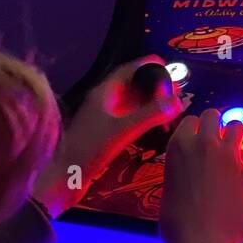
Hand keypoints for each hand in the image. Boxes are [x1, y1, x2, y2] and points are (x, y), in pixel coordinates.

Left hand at [33, 56, 184, 216]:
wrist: (65, 177)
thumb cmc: (90, 148)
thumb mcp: (123, 129)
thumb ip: (151, 114)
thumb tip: (177, 101)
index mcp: (104, 93)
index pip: (128, 70)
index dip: (147, 65)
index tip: (167, 66)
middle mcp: (103, 102)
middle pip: (131, 86)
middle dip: (152, 86)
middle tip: (174, 91)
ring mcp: (103, 118)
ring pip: (130, 103)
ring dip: (148, 104)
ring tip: (168, 108)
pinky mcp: (104, 134)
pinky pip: (128, 119)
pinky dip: (142, 119)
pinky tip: (154, 128)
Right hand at [160, 108, 242, 242]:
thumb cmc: (178, 224)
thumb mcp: (170, 187)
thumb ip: (182, 168)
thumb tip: (189, 168)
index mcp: (179, 146)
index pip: (190, 120)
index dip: (194, 131)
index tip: (196, 141)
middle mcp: (203, 144)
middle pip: (213, 115)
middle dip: (214, 126)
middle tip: (214, 144)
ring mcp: (227, 155)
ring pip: (236, 125)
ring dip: (232, 136)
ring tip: (228, 153)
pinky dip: (241, 161)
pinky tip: (235, 178)